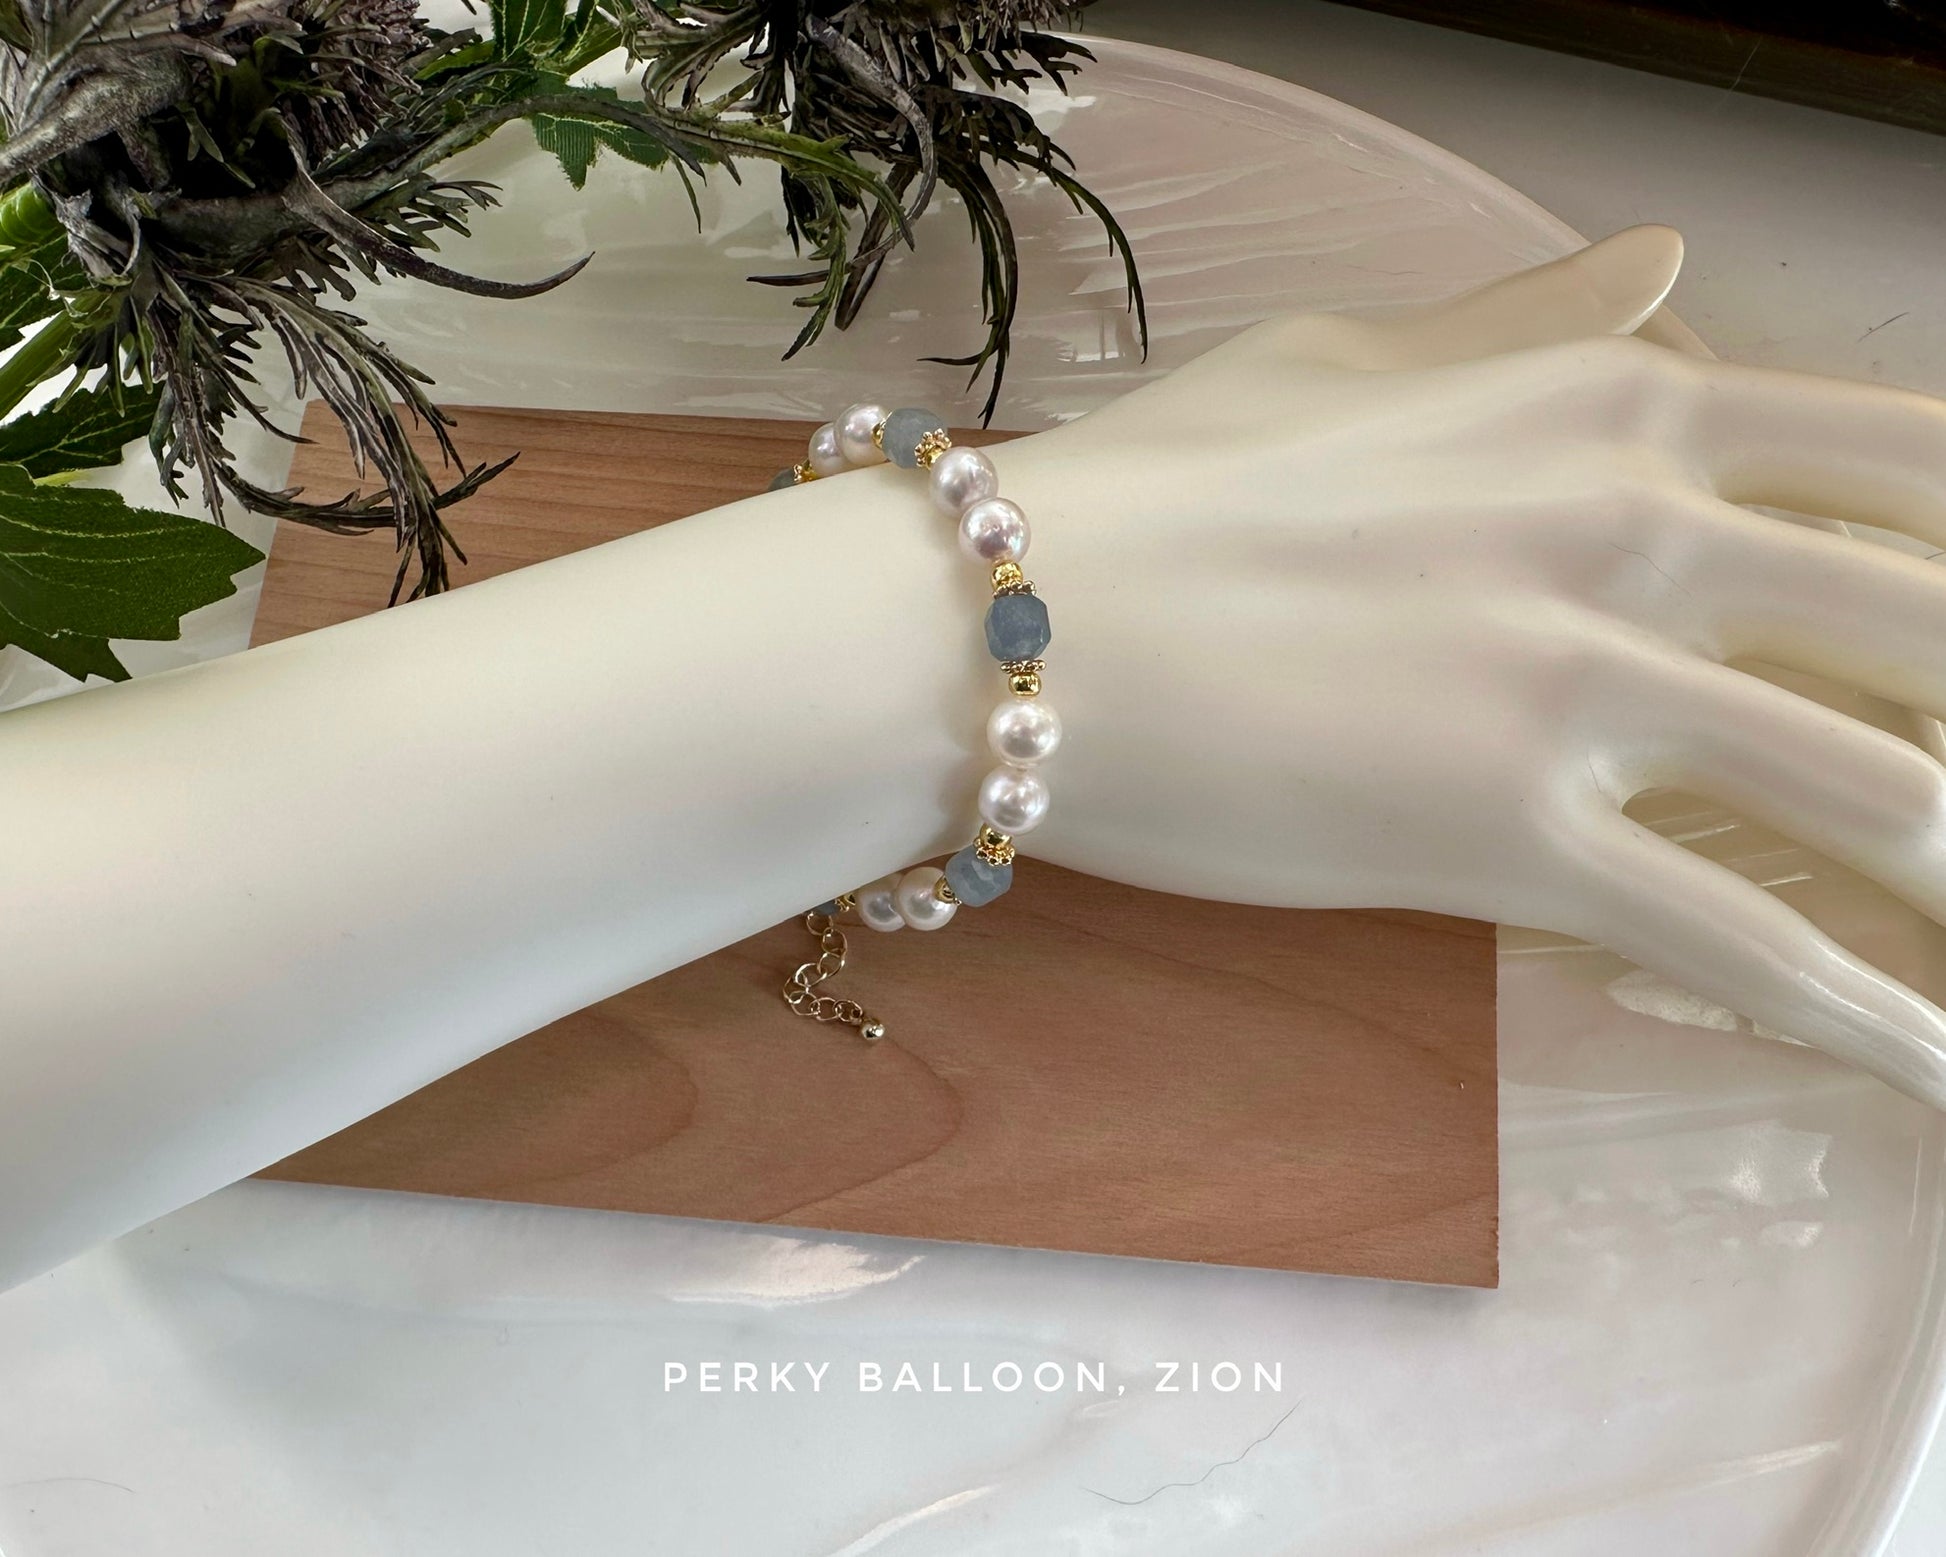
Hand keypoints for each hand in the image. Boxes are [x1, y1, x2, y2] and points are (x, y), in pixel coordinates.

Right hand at [997, 226, 1945, 1109]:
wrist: (1006, 617)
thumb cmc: (1159, 483)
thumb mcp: (1348, 363)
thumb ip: (1531, 326)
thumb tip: (1673, 264)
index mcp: (1606, 399)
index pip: (1898, 453)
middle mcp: (1628, 521)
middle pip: (1928, 624)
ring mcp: (1575, 678)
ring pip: (1874, 793)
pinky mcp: (1503, 830)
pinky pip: (1730, 939)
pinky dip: (1868, 1020)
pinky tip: (1938, 1073)